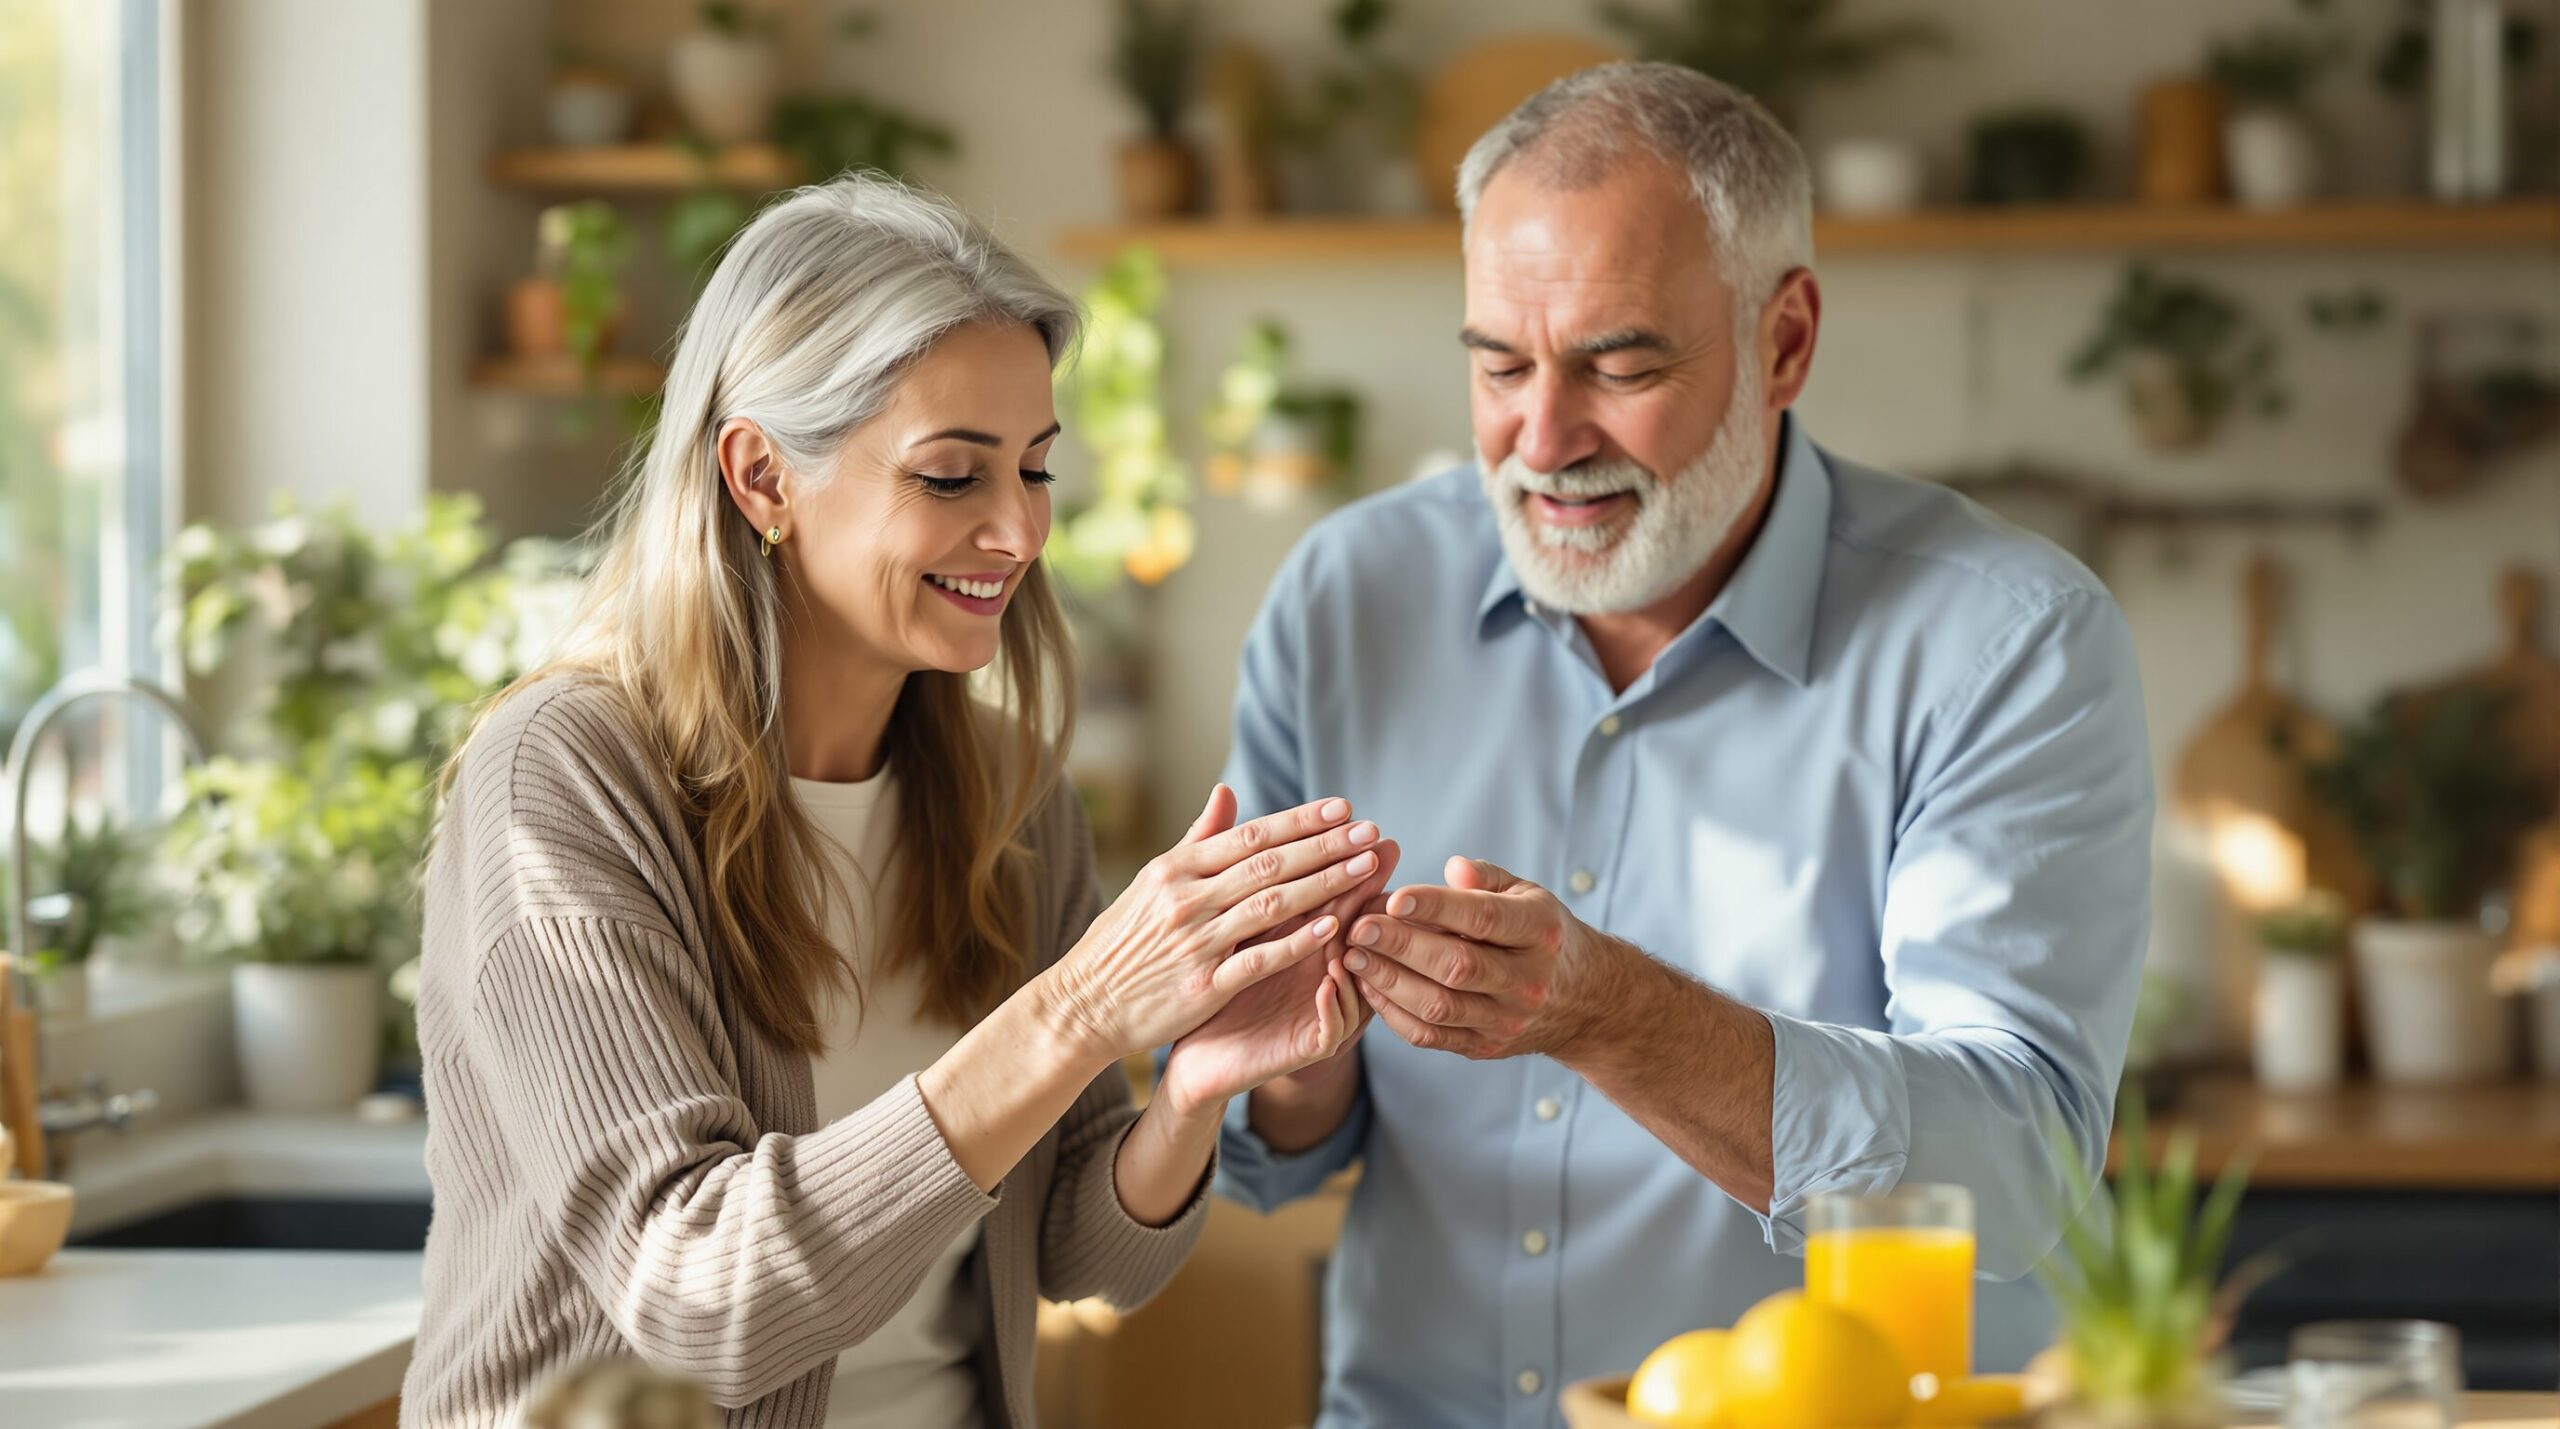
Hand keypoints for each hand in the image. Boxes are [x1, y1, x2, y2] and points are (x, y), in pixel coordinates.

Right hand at [1041, 786, 1381, 1059]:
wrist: (1082, 1005)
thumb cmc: (1122, 942)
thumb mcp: (1152, 882)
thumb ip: (1197, 839)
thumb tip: (1227, 791)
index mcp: (1176, 869)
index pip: (1251, 836)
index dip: (1301, 820)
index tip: (1344, 807)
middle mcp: (1187, 899)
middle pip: (1269, 864)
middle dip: (1326, 846)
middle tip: (1372, 832)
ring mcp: (1195, 942)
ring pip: (1272, 905)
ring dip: (1325, 885)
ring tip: (1368, 870)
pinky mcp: (1202, 987)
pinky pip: (1258, 960)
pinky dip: (1297, 943)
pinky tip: (1333, 928)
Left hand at [1155, 838, 1400, 1115]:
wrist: (1192, 1054)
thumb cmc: (1208, 980)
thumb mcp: (1218, 916)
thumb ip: (1228, 863)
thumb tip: (1224, 792)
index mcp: (1305, 934)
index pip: (1327, 885)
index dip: (1335, 850)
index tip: (1351, 813)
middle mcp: (1323, 966)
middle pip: (1352, 921)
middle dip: (1363, 884)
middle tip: (1381, 850)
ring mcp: (1321, 1005)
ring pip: (1355, 970)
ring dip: (1360, 939)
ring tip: (1363, 909)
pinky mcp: (1310, 1044)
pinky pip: (1332, 1022)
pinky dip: (1334, 1000)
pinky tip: (1333, 974)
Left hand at [1345, 855, 1636, 1061]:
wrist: (1583, 1001)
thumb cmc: (1541, 934)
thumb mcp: (1528, 895)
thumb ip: (1488, 878)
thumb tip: (1453, 867)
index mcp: (1541, 932)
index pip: (1485, 918)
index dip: (1437, 906)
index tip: (1394, 896)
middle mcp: (1527, 980)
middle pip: (1457, 966)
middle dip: (1401, 946)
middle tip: (1357, 927)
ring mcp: (1507, 1019)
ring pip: (1440, 1006)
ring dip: (1388, 981)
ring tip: (1351, 956)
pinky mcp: (1485, 1047)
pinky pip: (1432, 1036)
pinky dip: (1394, 1013)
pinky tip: (1369, 986)